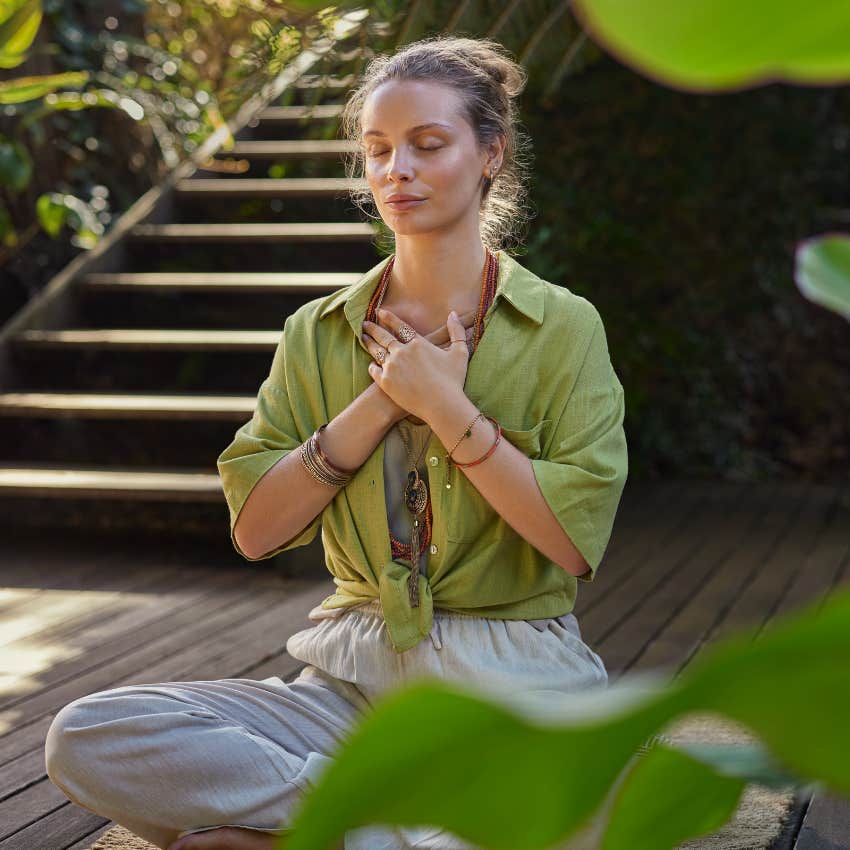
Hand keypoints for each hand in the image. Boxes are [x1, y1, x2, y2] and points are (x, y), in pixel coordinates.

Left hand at [362, 307, 470, 423]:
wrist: (442, 405)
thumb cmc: (453, 381)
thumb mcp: (460, 352)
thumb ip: (457, 331)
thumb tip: (453, 313)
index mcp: (418, 343)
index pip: (400, 326)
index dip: (389, 318)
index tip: (380, 312)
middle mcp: (402, 352)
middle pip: (384, 337)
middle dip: (373, 328)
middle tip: (365, 324)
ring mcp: (392, 367)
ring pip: (377, 352)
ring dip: (369, 343)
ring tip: (364, 338)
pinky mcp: (386, 382)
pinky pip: (374, 370)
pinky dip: (372, 366)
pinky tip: (371, 364)